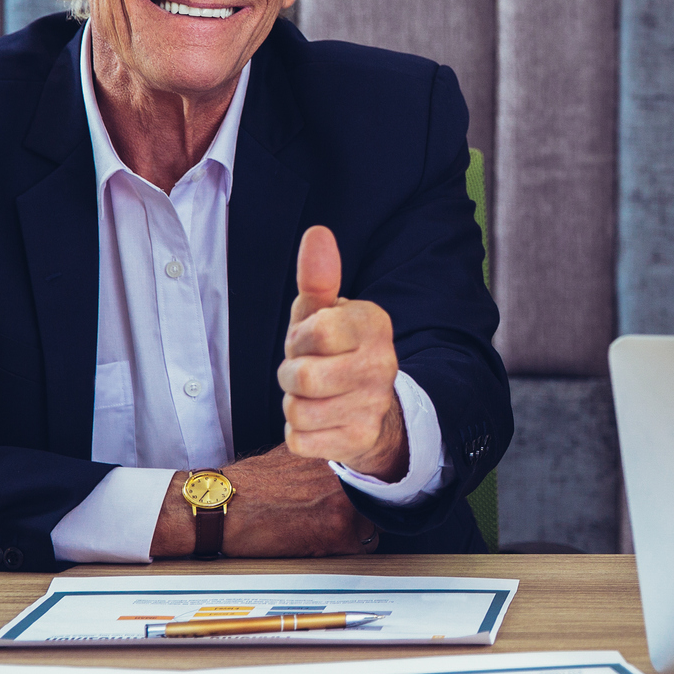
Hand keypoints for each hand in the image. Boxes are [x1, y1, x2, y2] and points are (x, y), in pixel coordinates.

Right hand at [149, 445, 380, 558]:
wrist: (222, 505)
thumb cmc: (250, 484)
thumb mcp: (293, 456)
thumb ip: (324, 463)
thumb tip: (341, 469)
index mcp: (337, 455)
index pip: (371, 479)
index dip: (362, 494)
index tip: (357, 502)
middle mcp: (346, 474)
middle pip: (374, 504)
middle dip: (357, 515)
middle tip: (329, 520)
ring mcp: (343, 501)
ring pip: (370, 528)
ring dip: (350, 535)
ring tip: (317, 531)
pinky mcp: (335, 529)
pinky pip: (357, 549)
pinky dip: (338, 552)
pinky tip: (311, 543)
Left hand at [278, 226, 406, 480]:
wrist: (371, 408)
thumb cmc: (335, 351)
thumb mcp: (324, 313)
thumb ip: (318, 277)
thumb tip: (317, 232)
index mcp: (374, 324)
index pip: (315, 332)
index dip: (300, 339)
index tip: (311, 341)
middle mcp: (382, 364)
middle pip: (302, 377)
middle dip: (291, 376)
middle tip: (307, 373)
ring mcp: (374, 404)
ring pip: (298, 411)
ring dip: (295, 406)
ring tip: (315, 397)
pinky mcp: (360, 439)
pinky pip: (300, 441)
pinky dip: (300, 435)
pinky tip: (321, 422)